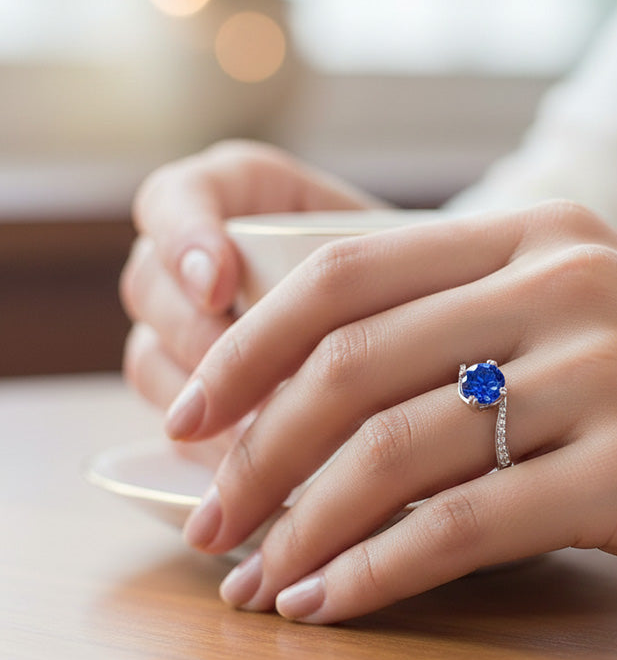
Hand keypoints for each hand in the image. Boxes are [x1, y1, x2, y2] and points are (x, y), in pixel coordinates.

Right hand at [120, 140, 382, 461]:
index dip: (183, 237)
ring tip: (257, 436)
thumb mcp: (391, 254)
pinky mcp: (199, 388)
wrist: (422, 320)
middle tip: (247, 382)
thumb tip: (323, 341)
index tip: (219, 285)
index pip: (177, 197)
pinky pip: (174, 415)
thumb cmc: (411, 275)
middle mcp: (201, 258)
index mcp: (239, 195)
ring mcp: (192, 324)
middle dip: (194, 338)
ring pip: (150, 358)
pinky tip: (243, 465)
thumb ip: (347, 272)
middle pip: (151, 286)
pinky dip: (203, 443)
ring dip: (198, 401)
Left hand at [165, 200, 616, 621]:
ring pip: (397, 449)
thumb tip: (321, 400)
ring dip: (303, 524)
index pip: (345, 271)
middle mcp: (563, 282)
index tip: (189, 414)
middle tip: (208, 518)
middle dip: (255, 450)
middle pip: (351, 362)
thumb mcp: (586, 329)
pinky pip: (465, 523)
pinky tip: (330, 603)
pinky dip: (378, 570)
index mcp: (538, 235)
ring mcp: (603, 370)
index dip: (248, 346)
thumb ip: (470, 334)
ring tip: (255, 579)